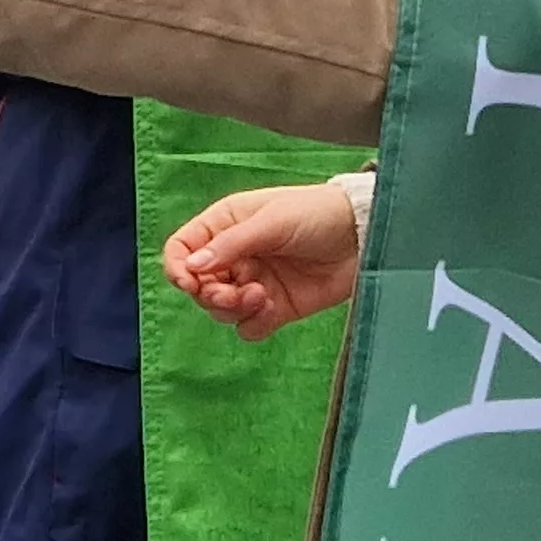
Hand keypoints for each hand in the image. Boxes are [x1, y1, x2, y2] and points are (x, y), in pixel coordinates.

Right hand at [164, 183, 365, 341]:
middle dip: (211, 294)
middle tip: (237, 293)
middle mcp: (235, 256)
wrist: (363, 236)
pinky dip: (253, 323)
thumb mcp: (272, 221)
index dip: (178, 267)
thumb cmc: (317, 213)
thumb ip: (231, 244)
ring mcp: (254, 283)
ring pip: (220, 310)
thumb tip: (192, 266)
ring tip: (261, 296)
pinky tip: (271, 308)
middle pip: (199, 286)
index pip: (183, 248)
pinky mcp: (275, 308)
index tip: (189, 282)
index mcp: (225, 225)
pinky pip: (248, 327)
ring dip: (233, 308)